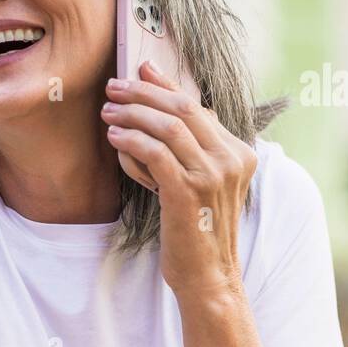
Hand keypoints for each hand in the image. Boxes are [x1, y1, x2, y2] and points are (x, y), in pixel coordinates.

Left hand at [101, 60, 256, 299]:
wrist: (208, 276)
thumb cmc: (198, 231)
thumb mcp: (203, 184)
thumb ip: (193, 150)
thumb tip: (167, 111)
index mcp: (240, 153)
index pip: (199, 107)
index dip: (167, 85)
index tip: (141, 70)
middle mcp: (232, 159)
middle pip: (184, 109)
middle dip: (144, 93)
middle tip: (113, 88)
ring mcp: (212, 175)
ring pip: (169, 127)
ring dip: (132, 115)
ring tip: (107, 113)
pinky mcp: (187, 192)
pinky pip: (155, 153)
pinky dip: (132, 141)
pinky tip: (115, 139)